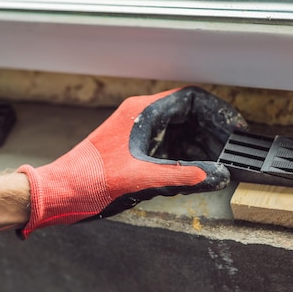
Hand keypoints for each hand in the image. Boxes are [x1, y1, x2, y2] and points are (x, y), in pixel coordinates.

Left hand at [17, 86, 246, 238]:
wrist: (58, 193)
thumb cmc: (88, 180)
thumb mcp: (142, 179)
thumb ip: (184, 176)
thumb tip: (217, 174)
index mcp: (143, 112)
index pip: (191, 98)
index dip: (218, 111)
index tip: (234, 126)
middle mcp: (141, 116)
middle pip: (189, 114)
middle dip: (213, 132)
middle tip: (230, 149)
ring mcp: (137, 130)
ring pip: (180, 130)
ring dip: (200, 145)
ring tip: (216, 162)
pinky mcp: (134, 147)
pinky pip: (169, 144)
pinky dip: (185, 155)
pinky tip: (194, 170)